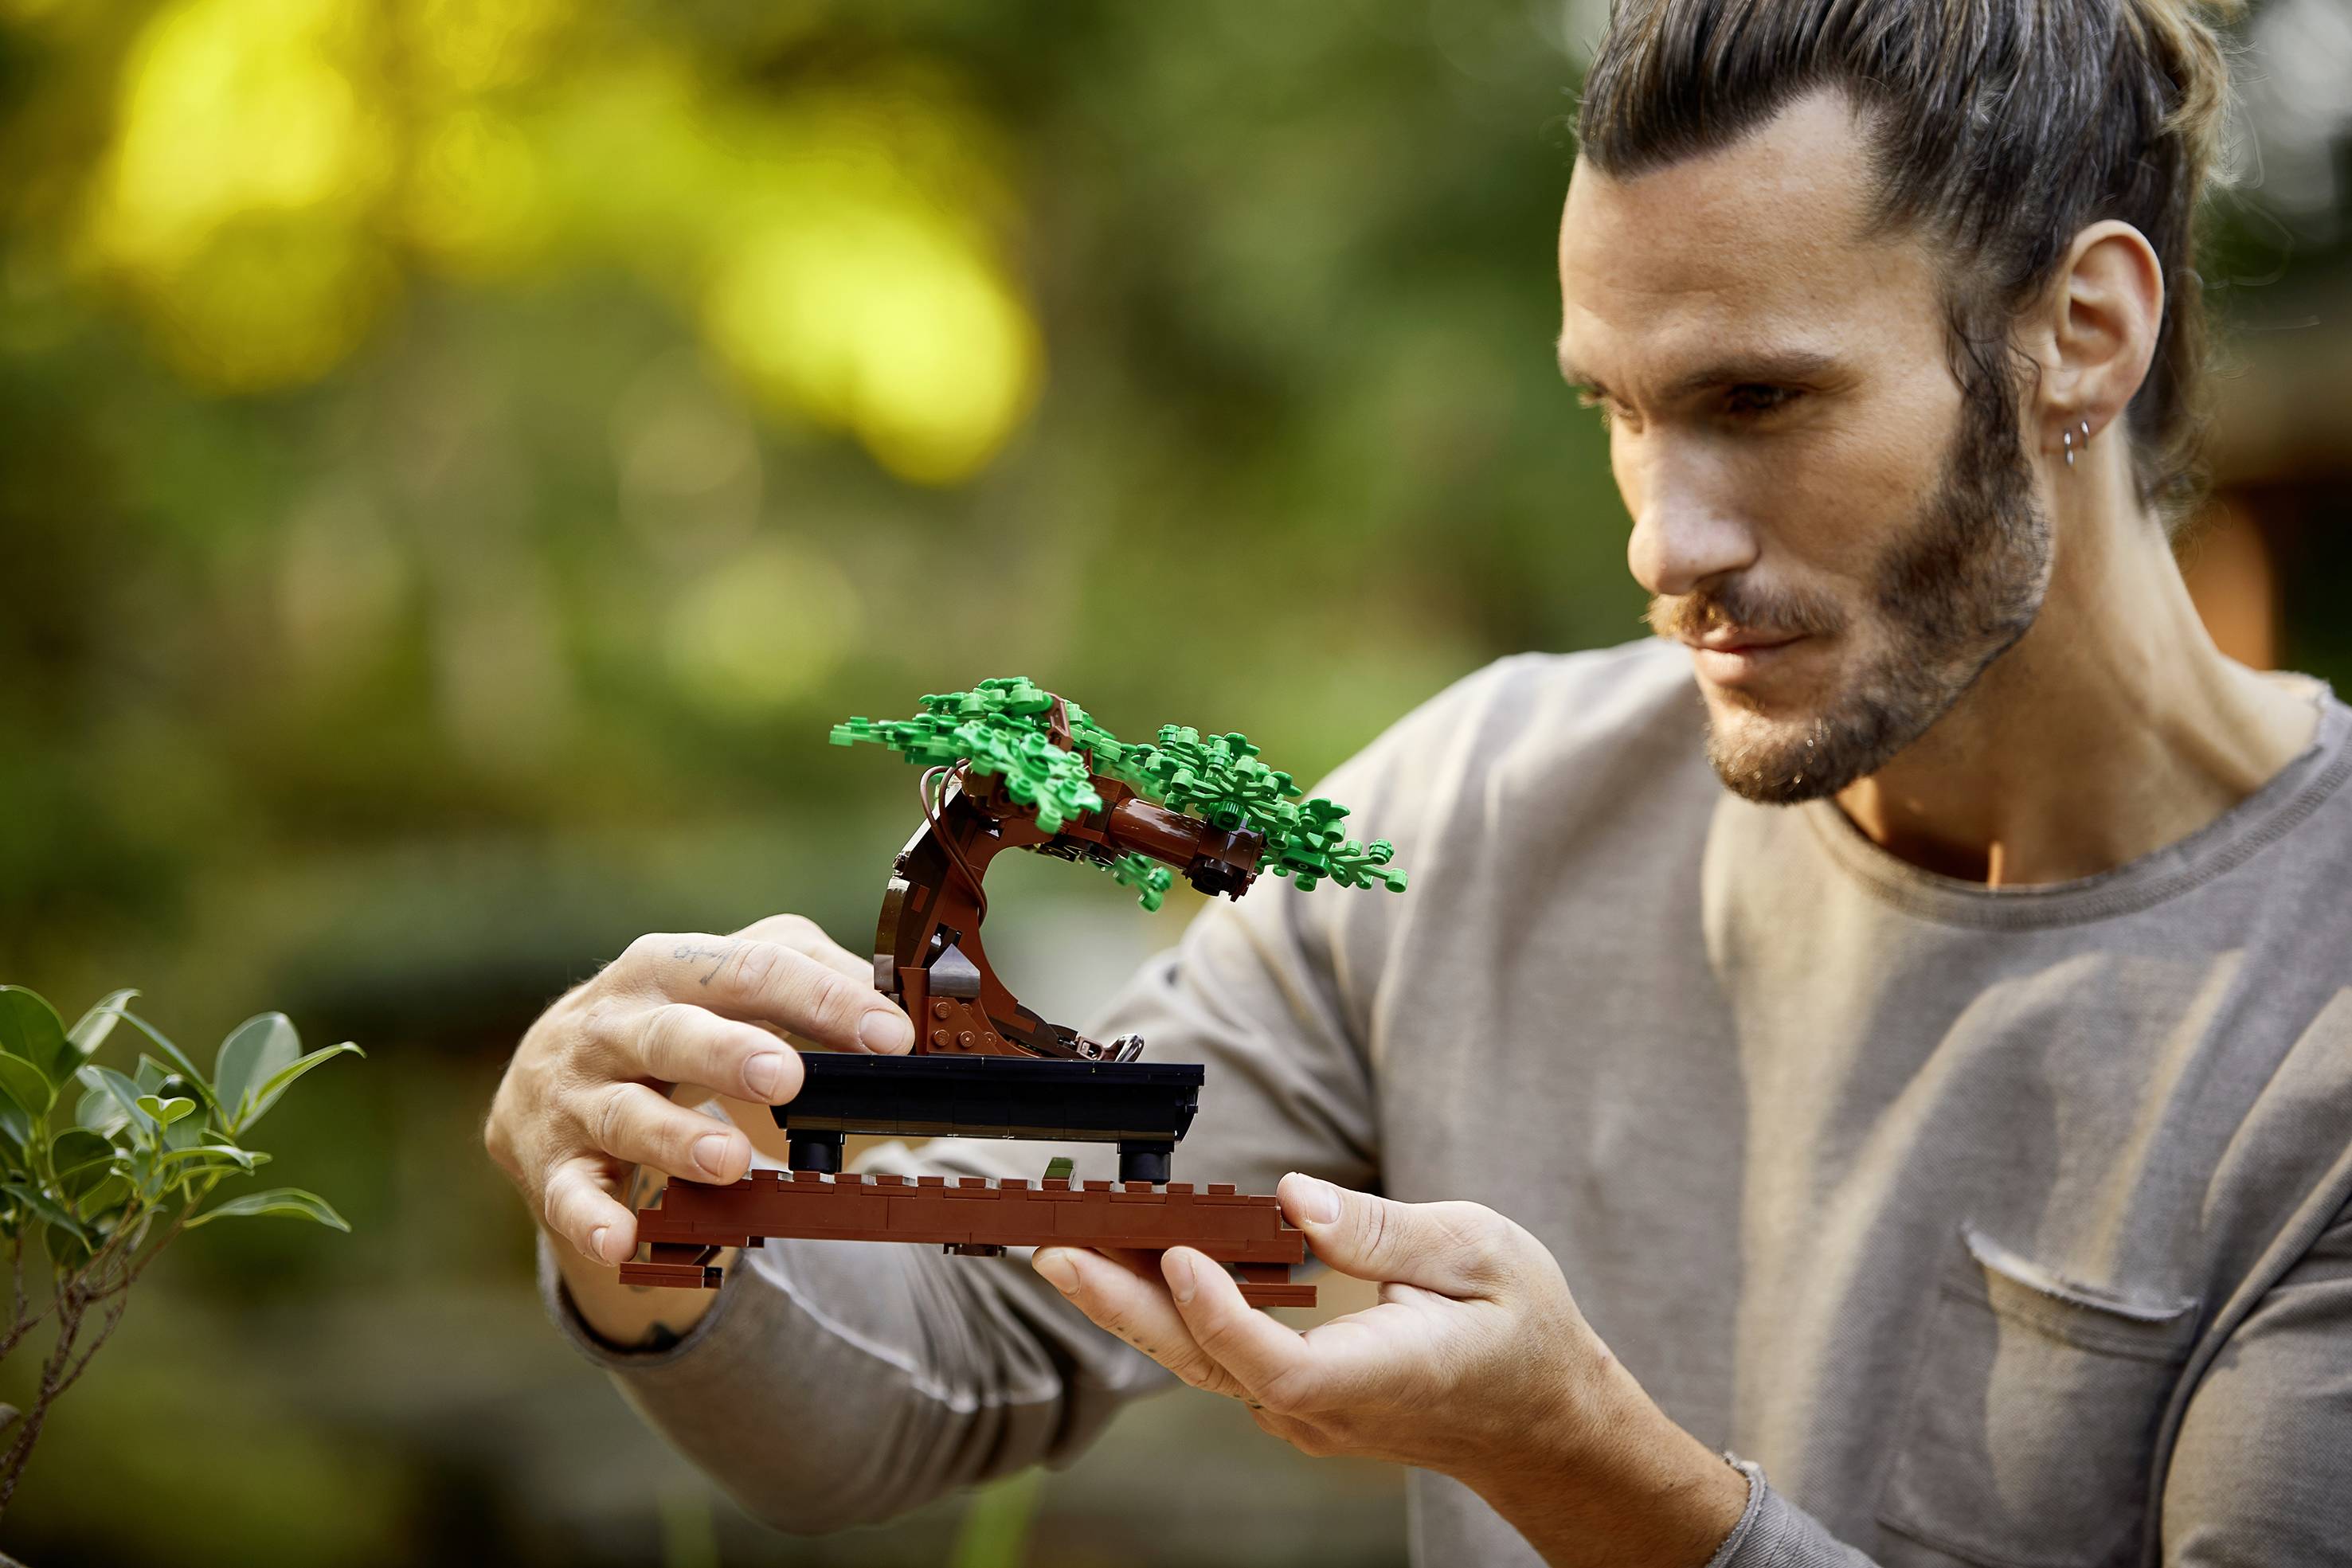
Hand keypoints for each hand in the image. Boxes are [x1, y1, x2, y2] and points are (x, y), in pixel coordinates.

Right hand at [484, 913, 914, 1267]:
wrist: (545, 1083)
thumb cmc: (667, 1023)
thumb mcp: (729, 984)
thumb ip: (813, 979)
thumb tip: (901, 1003)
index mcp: (670, 966)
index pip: (752, 968)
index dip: (823, 1001)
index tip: (890, 1037)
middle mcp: (614, 1023)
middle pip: (672, 1032)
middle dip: (728, 1054)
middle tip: (787, 1079)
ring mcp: (576, 1096)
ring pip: (625, 1114)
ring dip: (677, 1139)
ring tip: (732, 1161)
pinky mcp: (551, 1164)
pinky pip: (568, 1195)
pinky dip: (592, 1219)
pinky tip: (622, 1240)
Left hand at [1030, 1175, 1747, 1567]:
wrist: (1539, 1417)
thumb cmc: (1521, 1329)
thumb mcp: (1482, 1252)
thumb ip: (1384, 1229)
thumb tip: (1293, 1197)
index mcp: (1378, 1377)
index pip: (1275, 1362)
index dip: (1218, 1312)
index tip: (1182, 1251)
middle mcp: (1325, 1408)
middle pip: (1207, 1365)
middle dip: (1123, 1306)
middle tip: (1057, 1249)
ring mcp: (1303, 1410)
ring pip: (1199, 1361)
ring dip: (1129, 1305)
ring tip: (1066, 1246)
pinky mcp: (1293, 1396)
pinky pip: (1217, 1355)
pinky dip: (1168, 1310)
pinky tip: (1131, 1263)